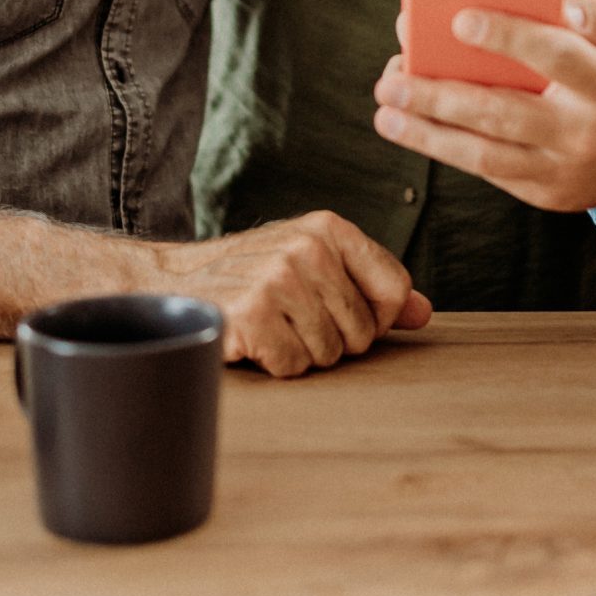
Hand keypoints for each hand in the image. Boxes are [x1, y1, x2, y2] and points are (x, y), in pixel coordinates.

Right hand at [154, 211, 432, 377]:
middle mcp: (306, 248)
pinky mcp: (252, 314)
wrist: (172, 282)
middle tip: (293, 319)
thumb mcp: (314, 265)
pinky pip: (294, 366)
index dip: (375, 316)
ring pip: (330, 352)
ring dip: (302, 352)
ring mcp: (277, 279)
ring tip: (273, 326)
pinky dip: (275, 364)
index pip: (394, 288)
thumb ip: (370, 285)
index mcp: (329, 228)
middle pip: (363, 331)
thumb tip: (423, 313)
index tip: (341, 312)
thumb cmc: (253, 276)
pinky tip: (254, 339)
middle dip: (333, 339)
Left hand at [372, 0, 595, 213]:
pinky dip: (448, 150)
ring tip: (386, 111)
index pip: (553, 57)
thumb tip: (560, 7)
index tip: (458, 20)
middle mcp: (583, 130)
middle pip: (505, 113)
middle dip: (442, 96)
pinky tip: (412, 129)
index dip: (507, 37)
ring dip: (428, 134)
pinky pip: (489, 172)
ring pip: (486, 154)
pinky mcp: (546, 193)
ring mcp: (562, 169)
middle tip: (393, 78)